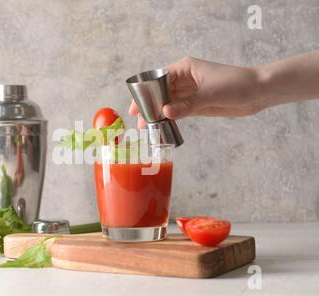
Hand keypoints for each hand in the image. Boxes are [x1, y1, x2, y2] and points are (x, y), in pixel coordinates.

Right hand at [128, 56, 265, 126]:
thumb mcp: (209, 94)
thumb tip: (165, 113)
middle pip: (160, 92)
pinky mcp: (196, 105)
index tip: (137, 107)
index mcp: (185, 68)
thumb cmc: (236, 84)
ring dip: (158, 115)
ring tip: (148, 128)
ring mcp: (190, 93)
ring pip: (168, 104)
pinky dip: (170, 119)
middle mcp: (185, 79)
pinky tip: (162, 127)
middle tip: (140, 122)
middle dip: (150, 106)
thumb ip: (187, 105)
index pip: (158, 79)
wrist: (258, 93)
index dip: (146, 92)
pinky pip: (178, 112)